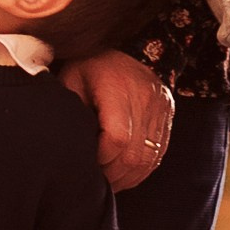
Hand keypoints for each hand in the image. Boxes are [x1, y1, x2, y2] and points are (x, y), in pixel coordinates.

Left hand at [60, 50, 175, 191]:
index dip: (102, 159)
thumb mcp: (71, 79)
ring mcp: (161, 107)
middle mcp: (145, 98)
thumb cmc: (90, 66)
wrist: (126, 47)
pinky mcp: (167, 115)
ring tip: (109, 182)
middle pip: (135, 154)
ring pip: (149, 158)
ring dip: (128, 177)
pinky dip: (141, 169)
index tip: (88, 163)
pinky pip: (158, 153)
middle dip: (114, 174)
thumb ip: (69, 108)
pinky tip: (124, 174)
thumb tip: (61, 143)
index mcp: (119, 87)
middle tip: (96, 181)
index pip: (117, 138)